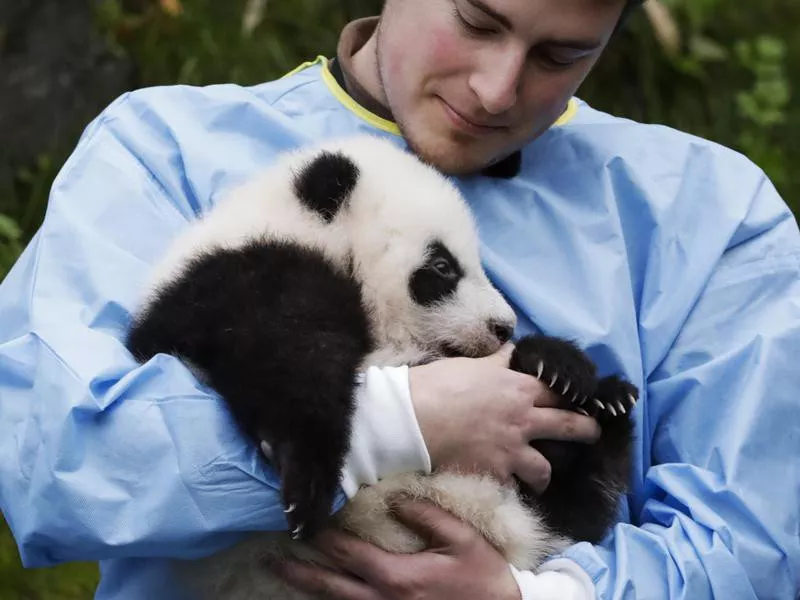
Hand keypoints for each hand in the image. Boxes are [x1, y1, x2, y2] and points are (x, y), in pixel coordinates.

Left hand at [274, 498, 520, 599]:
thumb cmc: (484, 579)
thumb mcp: (462, 539)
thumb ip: (427, 516)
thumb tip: (395, 498)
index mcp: (397, 576)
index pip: (348, 552)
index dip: (323, 536)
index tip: (304, 520)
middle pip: (330, 584)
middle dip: (300, 568)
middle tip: (273, 556)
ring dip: (309, 588)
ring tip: (285, 574)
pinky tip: (323, 596)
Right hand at [409, 343, 600, 493]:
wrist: (413, 417)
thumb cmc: (439, 383)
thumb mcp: (473, 363)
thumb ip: (499, 361)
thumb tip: (512, 350)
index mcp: (520, 389)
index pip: (559, 391)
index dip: (573, 395)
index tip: (582, 399)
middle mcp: (524, 421)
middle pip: (569, 426)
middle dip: (587, 431)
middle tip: (594, 434)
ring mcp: (511, 451)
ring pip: (544, 469)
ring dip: (544, 474)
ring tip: (542, 478)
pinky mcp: (494, 474)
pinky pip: (511, 488)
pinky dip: (509, 489)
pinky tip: (506, 490)